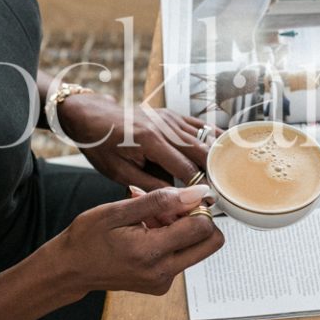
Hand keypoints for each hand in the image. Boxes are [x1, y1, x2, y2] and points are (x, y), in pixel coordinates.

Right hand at [48, 185, 223, 297]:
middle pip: (211, 243)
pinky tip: (146, 234)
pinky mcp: (161, 285)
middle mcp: (163, 272)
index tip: (176, 200)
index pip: (203, 228)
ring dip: (182, 231)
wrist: (70, 269)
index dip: (195, 207)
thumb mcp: (119, 210)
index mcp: (151, 252)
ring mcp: (163, 282)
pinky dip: (171, 242)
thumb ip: (161, 201)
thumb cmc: (88, 237)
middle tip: (170, 211)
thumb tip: (197, 193)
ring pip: (197, 249)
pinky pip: (182, 258)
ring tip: (149, 222)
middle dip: (198, 221)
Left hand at [54, 92, 218, 188]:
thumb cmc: (102, 146)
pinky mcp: (172, 116)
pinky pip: (199, 127)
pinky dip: (212, 139)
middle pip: (201, 152)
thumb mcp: (119, 172)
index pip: (186, 169)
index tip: (209, 203)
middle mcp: (165, 127)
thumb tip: (175, 199)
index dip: (200, 188)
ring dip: (216, 158)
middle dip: (213, 174)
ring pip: (204, 139)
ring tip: (227, 177)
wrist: (93, 117)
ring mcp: (170, 119)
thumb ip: (149, 185)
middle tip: (223, 194)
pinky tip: (224, 150)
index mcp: (150, 141)